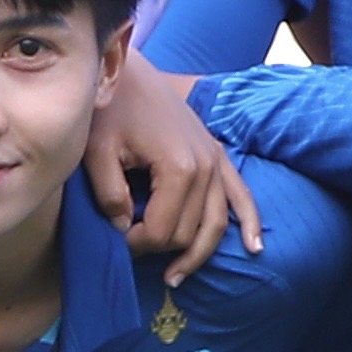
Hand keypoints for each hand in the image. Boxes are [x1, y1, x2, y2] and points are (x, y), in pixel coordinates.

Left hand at [91, 53, 257, 282]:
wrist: (128, 73)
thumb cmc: (108, 110)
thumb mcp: (96, 152)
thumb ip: (110, 195)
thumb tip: (125, 229)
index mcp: (179, 167)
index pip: (164, 231)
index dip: (137, 244)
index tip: (115, 239)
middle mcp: (207, 166)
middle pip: (189, 231)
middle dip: (159, 248)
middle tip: (130, 249)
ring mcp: (216, 160)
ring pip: (216, 223)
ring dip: (198, 255)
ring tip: (174, 278)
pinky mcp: (218, 154)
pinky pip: (241, 195)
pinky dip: (249, 222)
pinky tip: (255, 247)